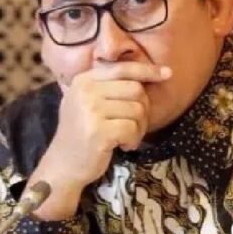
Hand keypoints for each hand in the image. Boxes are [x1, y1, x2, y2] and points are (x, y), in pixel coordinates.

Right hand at [29, 62, 170, 220]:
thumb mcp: (90, 102)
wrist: (64, 165)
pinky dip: (133, 140)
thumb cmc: (84, 133)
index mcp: (84, 80)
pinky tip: (122, 146)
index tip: (168, 74)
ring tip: (125, 138)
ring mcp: (90, 110)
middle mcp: (85, 91)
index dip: (148, 70)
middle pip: (136, 89)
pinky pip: (132, 128)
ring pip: (138, 110)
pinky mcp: (98, 131)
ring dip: (139, 128)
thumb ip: (112, 86)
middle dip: (143, 109)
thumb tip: (153, 73)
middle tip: (133, 126)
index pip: (123, 69)